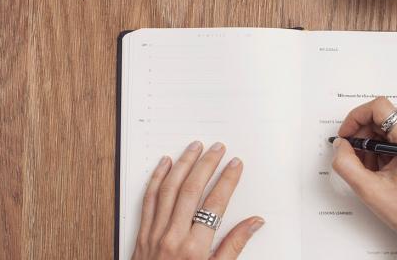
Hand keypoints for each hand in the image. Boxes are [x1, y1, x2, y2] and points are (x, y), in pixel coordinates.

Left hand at [132, 141, 264, 259]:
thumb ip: (234, 246)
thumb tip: (254, 223)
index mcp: (195, 248)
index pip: (215, 204)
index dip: (227, 180)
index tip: (235, 165)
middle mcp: (173, 236)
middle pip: (191, 190)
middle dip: (207, 165)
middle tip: (218, 148)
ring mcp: (155, 233)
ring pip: (169, 189)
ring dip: (183, 164)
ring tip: (194, 147)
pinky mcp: (142, 233)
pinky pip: (149, 199)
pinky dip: (157, 178)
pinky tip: (165, 164)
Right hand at [332, 97, 396, 246]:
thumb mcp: (368, 189)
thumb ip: (346, 163)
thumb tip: (340, 144)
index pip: (380, 108)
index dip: (356, 117)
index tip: (346, 134)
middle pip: (380, 118)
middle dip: (362, 136)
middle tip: (354, 157)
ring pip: (384, 128)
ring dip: (370, 146)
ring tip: (369, 170)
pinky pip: (391, 137)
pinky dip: (379, 151)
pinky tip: (378, 170)